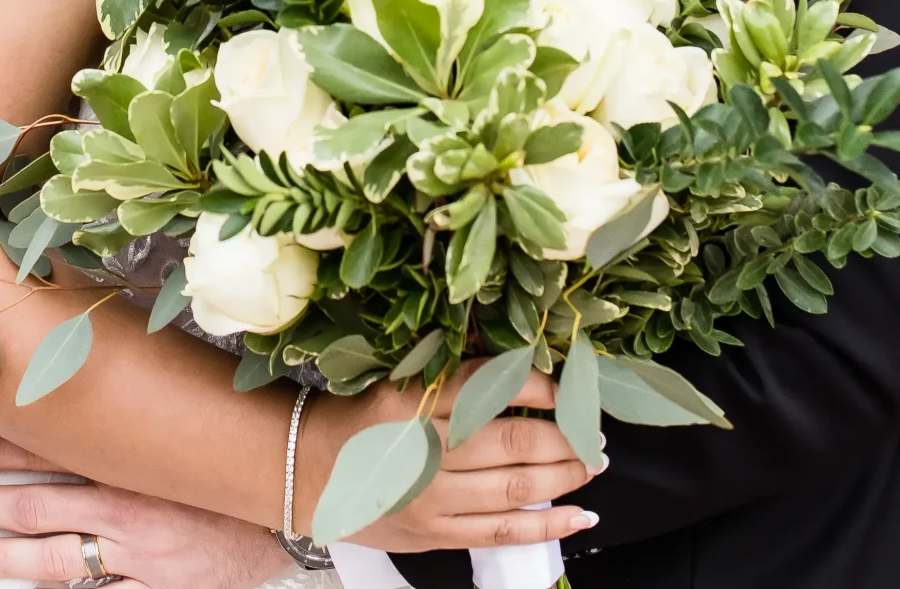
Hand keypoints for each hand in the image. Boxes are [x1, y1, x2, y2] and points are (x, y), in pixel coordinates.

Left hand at [0, 433, 294, 588]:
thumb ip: (145, 407)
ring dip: (5, 556)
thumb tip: (102, 365)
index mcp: (136, 461)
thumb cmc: (242, 463)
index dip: (9, 448)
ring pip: (56, 560)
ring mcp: (141, 557)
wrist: (297, 508)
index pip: (56, 452)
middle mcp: (130, 511)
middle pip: (42, 508)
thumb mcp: (189, 423)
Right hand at [312, 367, 601, 552]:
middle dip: (566, 435)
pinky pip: (503, 532)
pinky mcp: (437, 534)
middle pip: (514, 441)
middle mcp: (425, 451)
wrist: (305, 472)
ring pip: (517, 488)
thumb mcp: (397, 383)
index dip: (535, 384)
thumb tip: (520, 366)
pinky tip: (580, 515)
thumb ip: (452, 378)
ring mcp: (432, 499)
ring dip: (566, 475)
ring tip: (592, 464)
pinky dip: (547, 525)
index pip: (486, 386)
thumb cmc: (359, 419)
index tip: (565, 382)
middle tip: (593, 430)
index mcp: (412, 402)